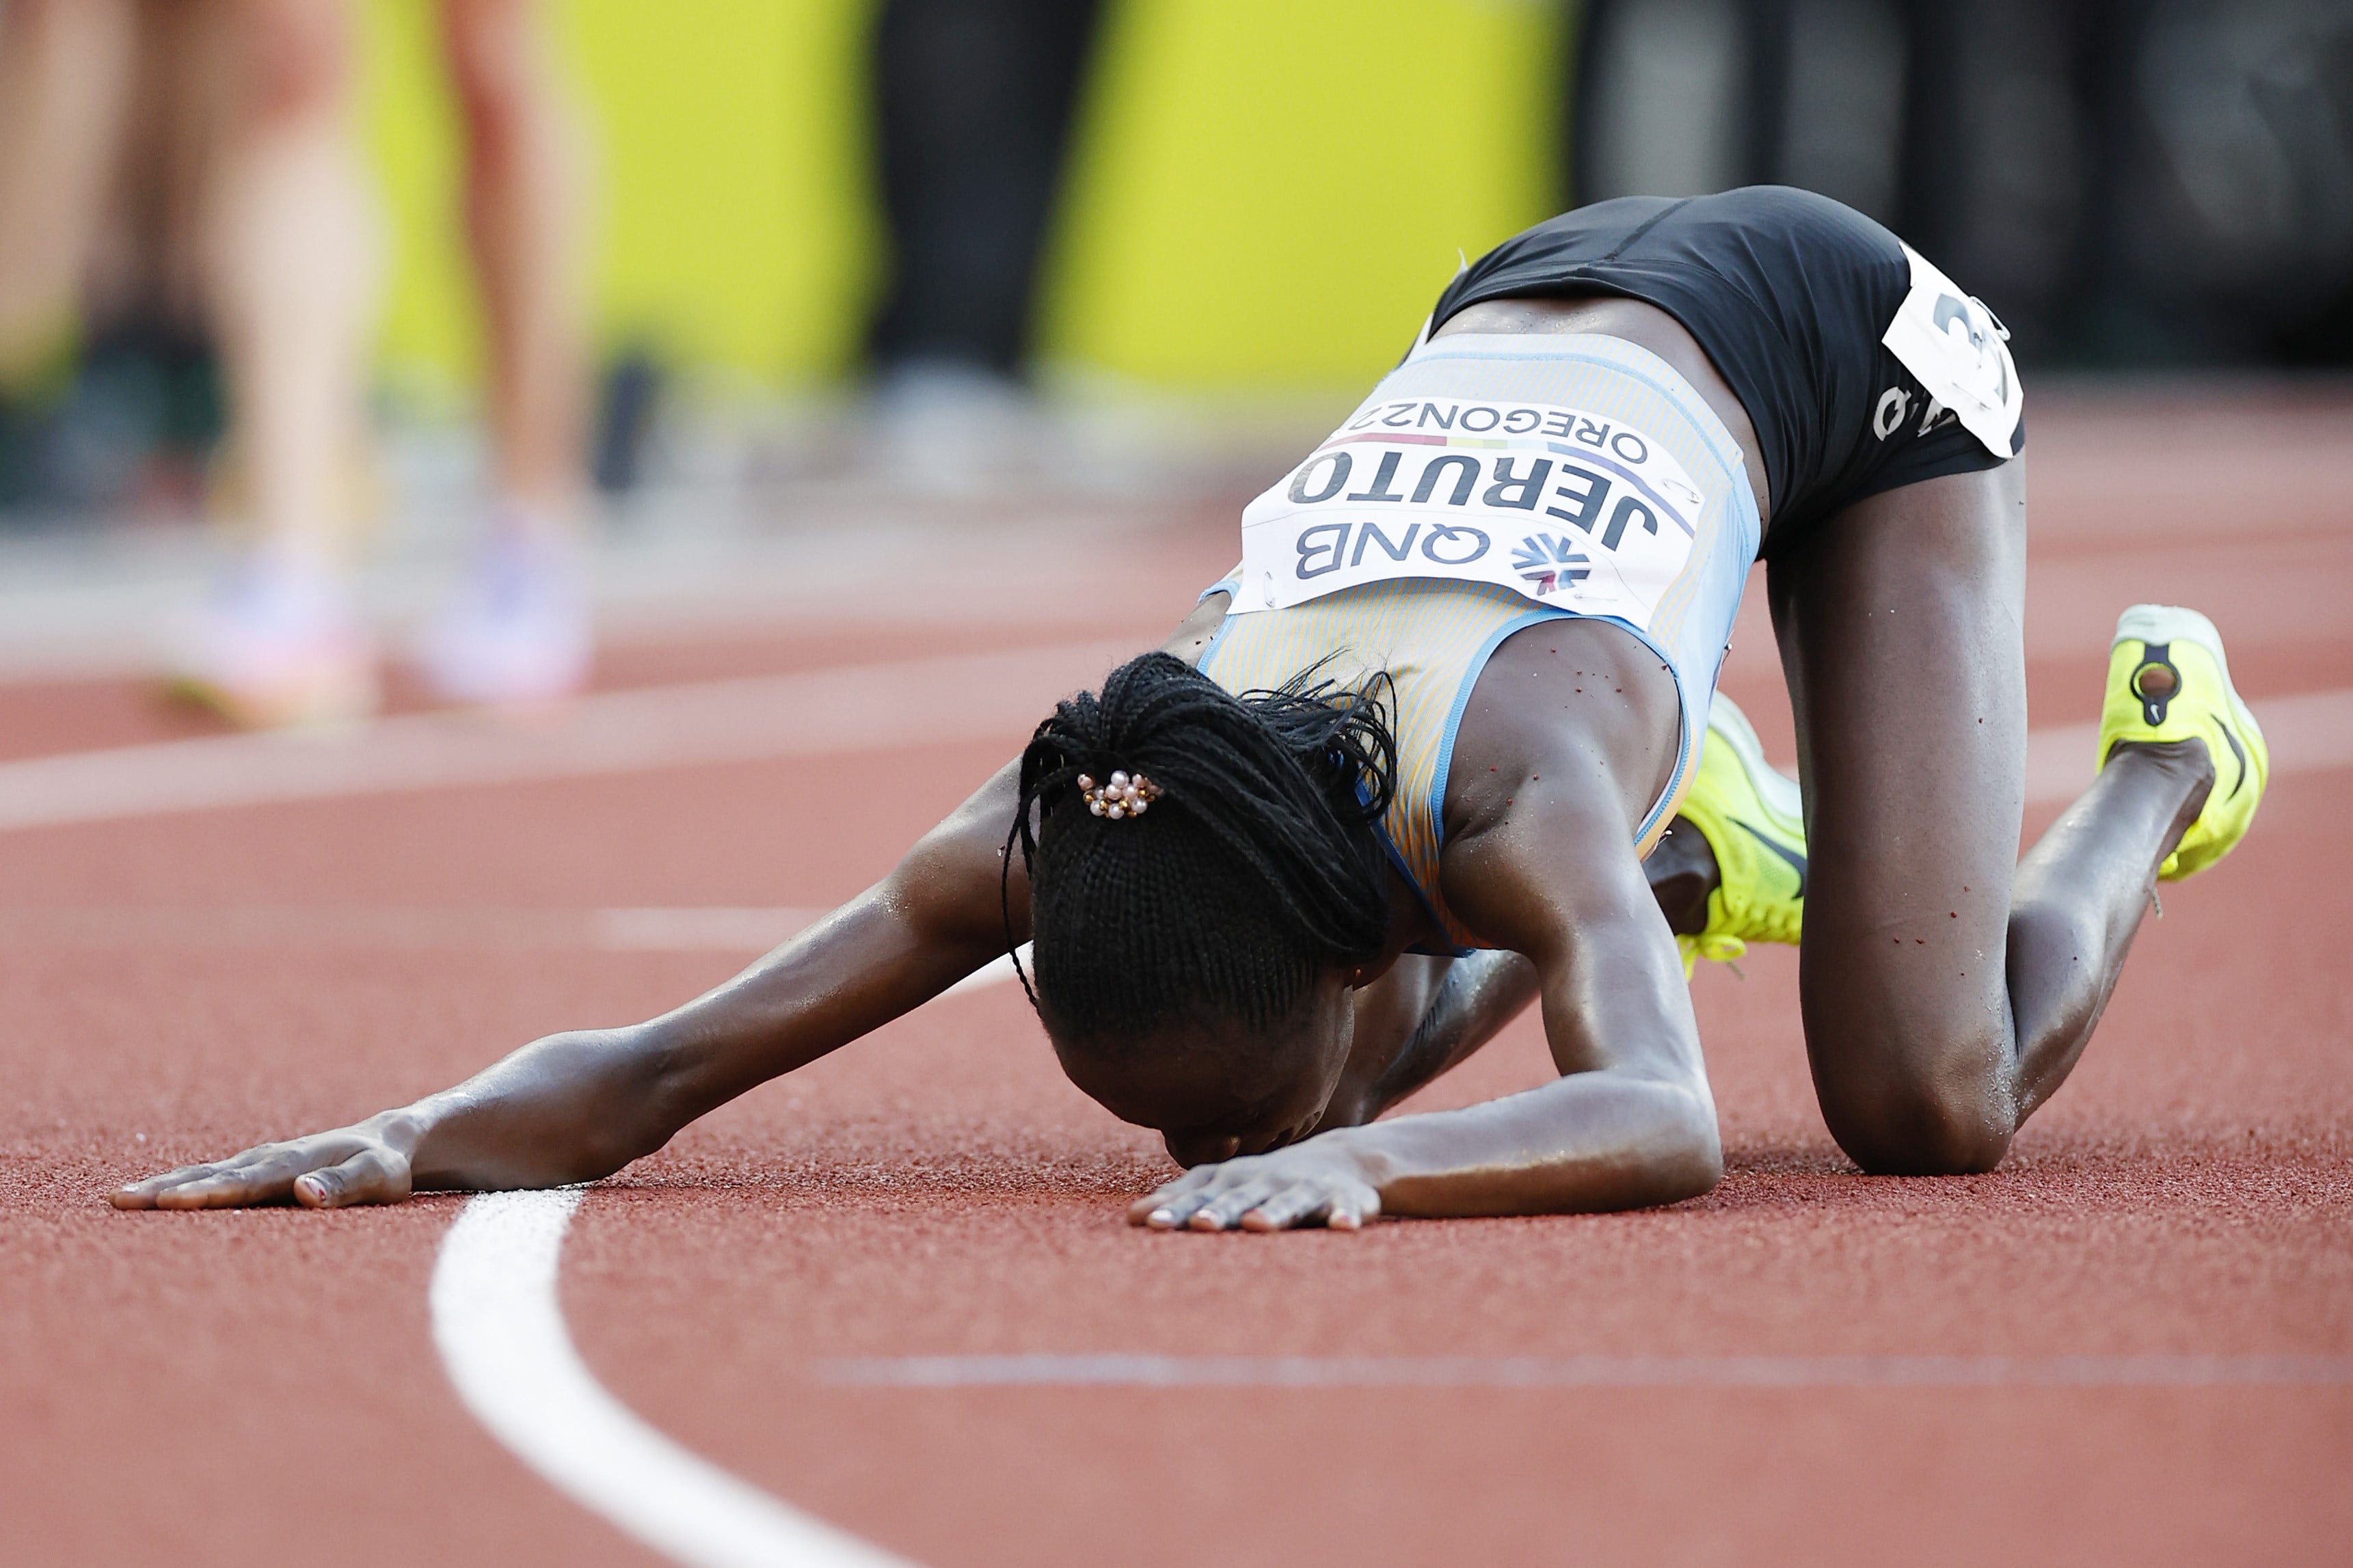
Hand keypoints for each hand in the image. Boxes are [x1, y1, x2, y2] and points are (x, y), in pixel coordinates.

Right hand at [109, 1114, 418, 1210]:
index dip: (208, 1194)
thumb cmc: (384, 1166)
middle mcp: (268, 1161)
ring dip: (163, 1186)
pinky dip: (179, 1185)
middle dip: (165, 1189)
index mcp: (292, 1166)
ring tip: (120, 1199)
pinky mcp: (255, 1170)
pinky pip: (211, 1177)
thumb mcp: (377, 1178)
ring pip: (203, 1173)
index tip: (169, 1202)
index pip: (243, 1184)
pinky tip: (153, 1197)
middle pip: (209, 1176)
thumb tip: (306, 1193)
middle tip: (120, 1201)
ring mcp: (258, 1163)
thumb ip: (345, 1186)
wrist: (388, 1140)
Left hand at [1128, 1139, 1381, 1232]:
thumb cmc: (1269, 1179)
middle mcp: (1267, 1181)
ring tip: (1258, 1225)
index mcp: (1236, 1179)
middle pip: (1240, 1198)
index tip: (1148, 1223)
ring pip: (1288, 1203)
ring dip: (1273, 1213)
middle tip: (1200, 1225)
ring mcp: (1306, 1189)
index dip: (1176, 1207)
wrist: (1344, 1159)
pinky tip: (1343, 1226)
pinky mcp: (1345, 1199)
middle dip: (1220, 1211)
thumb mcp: (1228, 1183)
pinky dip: (1345, 1216)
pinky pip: (1346, 1209)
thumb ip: (1183, 1199)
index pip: (1200, 1194)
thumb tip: (1130, 1218)